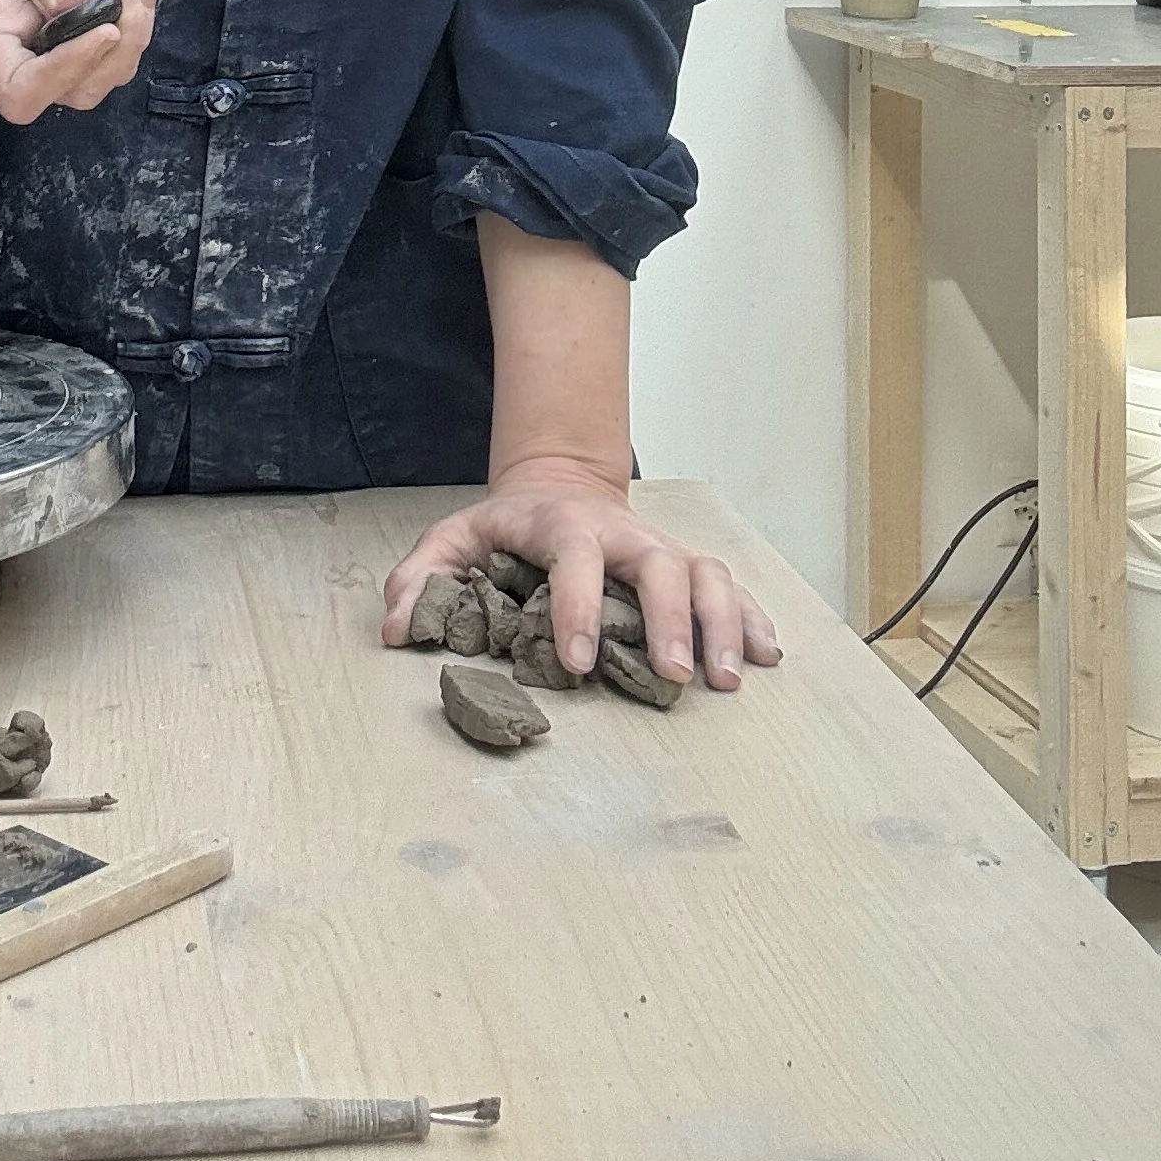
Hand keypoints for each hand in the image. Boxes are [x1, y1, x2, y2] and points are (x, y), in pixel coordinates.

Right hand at [0, 0, 180, 125]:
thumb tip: (85, 2)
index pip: (21, 92)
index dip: (66, 74)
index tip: (103, 28)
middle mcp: (26, 49)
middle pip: (81, 87)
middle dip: (122, 39)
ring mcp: (64, 39)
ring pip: (115, 62)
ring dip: (139, 12)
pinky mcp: (95, 16)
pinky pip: (135, 18)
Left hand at [380, 458, 782, 689]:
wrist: (559, 482)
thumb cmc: (508, 525)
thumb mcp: (454, 537)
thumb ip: (420, 576)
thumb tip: (393, 628)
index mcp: (565, 527)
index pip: (576, 561)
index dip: (578, 608)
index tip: (577, 662)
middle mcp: (623, 534)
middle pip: (661, 564)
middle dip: (671, 620)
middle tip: (675, 677)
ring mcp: (661, 548)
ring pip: (707, 573)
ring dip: (723, 623)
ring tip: (731, 678)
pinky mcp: (686, 565)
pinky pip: (729, 586)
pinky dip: (751, 616)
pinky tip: (767, 653)